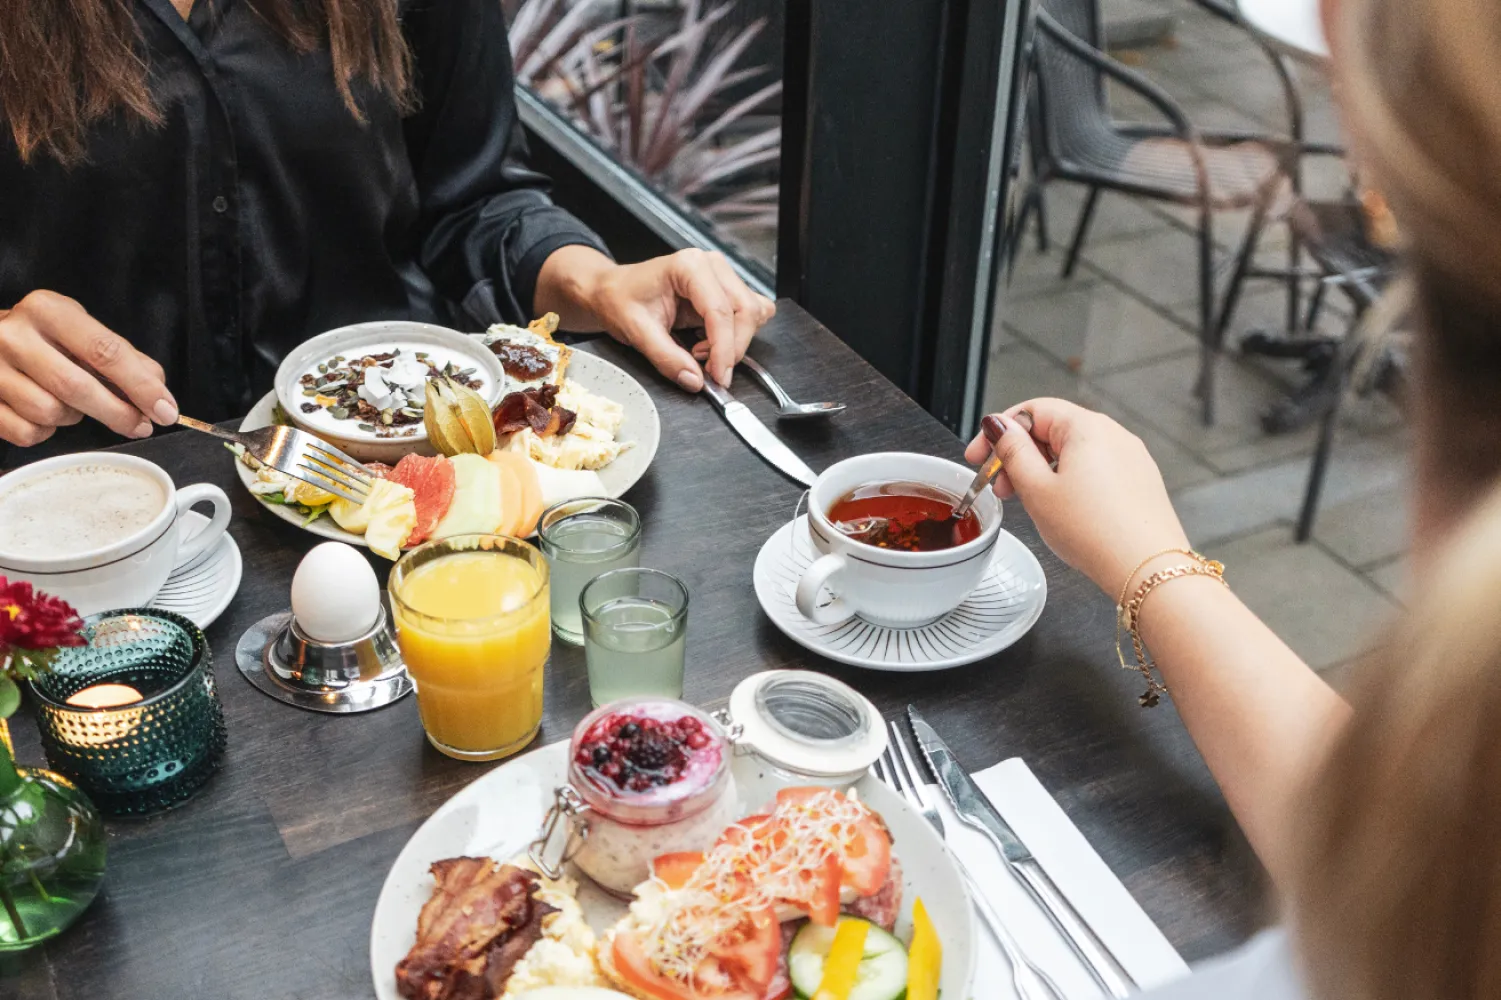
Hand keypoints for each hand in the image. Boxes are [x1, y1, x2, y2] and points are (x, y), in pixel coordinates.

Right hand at [0, 291, 176, 447]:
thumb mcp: (79, 330)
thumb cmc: (39, 337)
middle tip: (141, 424)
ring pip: (50, 413)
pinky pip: (27, 432)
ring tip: (70, 402)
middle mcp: (13, 335)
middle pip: (77, 387)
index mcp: (46, 310)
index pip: (105, 352)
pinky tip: (42, 413)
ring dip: (73, 418)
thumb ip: (122, 357)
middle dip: (118, 413)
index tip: (165, 409)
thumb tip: (158, 392)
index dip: (141, 386)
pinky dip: (45, 431)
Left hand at [535, 246, 774, 390]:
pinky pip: (751, 313)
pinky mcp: (726, 289)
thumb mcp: (637, 331)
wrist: (613, 291)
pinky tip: (711, 341)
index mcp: (689, 266)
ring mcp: (722, 275)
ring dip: (734, 341)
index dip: (724, 348)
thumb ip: (667, 358)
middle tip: (710, 371)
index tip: (718, 376)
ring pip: (752, 313)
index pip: (720, 310)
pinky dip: (737, 334)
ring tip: (702, 351)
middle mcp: (710, 265)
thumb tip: (694, 380)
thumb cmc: (621, 300)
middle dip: (732, 348)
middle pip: (745, 311)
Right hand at [965, 397, 1190, 596]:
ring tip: (1028, 502)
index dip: (998, 432)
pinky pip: (1094, 470)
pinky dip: (1069, 481)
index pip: (1031, 411)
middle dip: (1019, 455)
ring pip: (1073, 452)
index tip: (979, 456)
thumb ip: (1012, 452)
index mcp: (1086, 427)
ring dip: (1042, 470)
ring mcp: (1130, 457)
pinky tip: (1060, 510)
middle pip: (1052, 430)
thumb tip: (1000, 427)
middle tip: (1000, 486)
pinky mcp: (1138, 481)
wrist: (1147, 568)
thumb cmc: (1095, 532)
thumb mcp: (1037, 490)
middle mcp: (1113, 434)